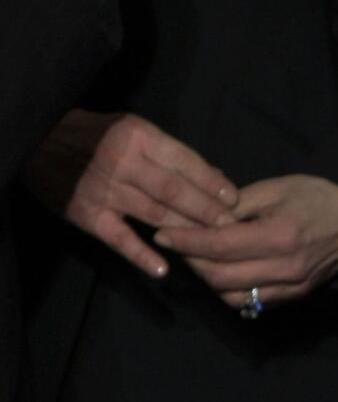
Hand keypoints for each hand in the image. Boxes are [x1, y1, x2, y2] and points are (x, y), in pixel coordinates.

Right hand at [25, 109, 237, 276]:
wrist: (38, 139)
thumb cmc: (95, 136)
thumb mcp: (133, 131)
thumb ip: (171, 154)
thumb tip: (217, 177)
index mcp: (138, 136)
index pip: (185, 163)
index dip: (212, 184)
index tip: (235, 200)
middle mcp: (122, 162)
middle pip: (174, 191)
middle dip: (208, 211)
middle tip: (231, 227)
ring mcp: (104, 190)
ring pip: (155, 215)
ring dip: (187, 232)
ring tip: (211, 245)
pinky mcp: (87, 215)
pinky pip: (119, 239)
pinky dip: (141, 255)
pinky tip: (163, 269)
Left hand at [153, 174, 337, 308]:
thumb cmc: (319, 195)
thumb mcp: (277, 188)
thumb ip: (237, 206)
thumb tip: (203, 219)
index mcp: (279, 236)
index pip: (218, 246)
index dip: (185, 241)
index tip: (163, 234)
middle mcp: (285, 268)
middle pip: (220, 278)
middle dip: (192, 263)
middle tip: (180, 246)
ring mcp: (292, 286)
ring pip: (234, 297)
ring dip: (210, 282)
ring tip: (202, 260)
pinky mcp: (298, 295)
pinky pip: (255, 302)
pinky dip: (233, 292)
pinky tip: (226, 274)